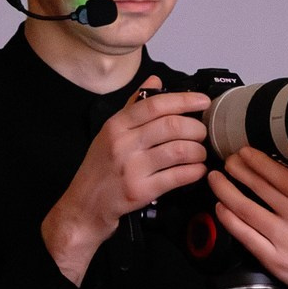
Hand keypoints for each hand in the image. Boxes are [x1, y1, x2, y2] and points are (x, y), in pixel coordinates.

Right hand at [42, 76, 213, 283]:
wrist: (84, 207)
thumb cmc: (99, 170)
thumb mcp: (109, 133)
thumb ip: (133, 107)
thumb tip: (156, 82)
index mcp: (116, 125)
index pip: (155, 104)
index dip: (184, 100)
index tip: (203, 102)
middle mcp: (123, 144)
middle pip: (171, 126)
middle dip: (196, 128)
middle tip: (202, 133)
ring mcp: (132, 168)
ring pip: (178, 150)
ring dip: (198, 151)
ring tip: (200, 153)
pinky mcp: (140, 191)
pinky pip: (177, 176)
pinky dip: (194, 172)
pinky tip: (197, 170)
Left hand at [205, 148, 287, 288]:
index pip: (282, 175)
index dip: (259, 162)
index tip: (245, 153)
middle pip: (262, 189)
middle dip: (239, 170)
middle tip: (227, 162)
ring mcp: (285, 240)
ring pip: (248, 210)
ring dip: (227, 191)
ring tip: (216, 180)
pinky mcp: (273, 259)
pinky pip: (245, 236)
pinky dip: (230, 220)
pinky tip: (221, 208)